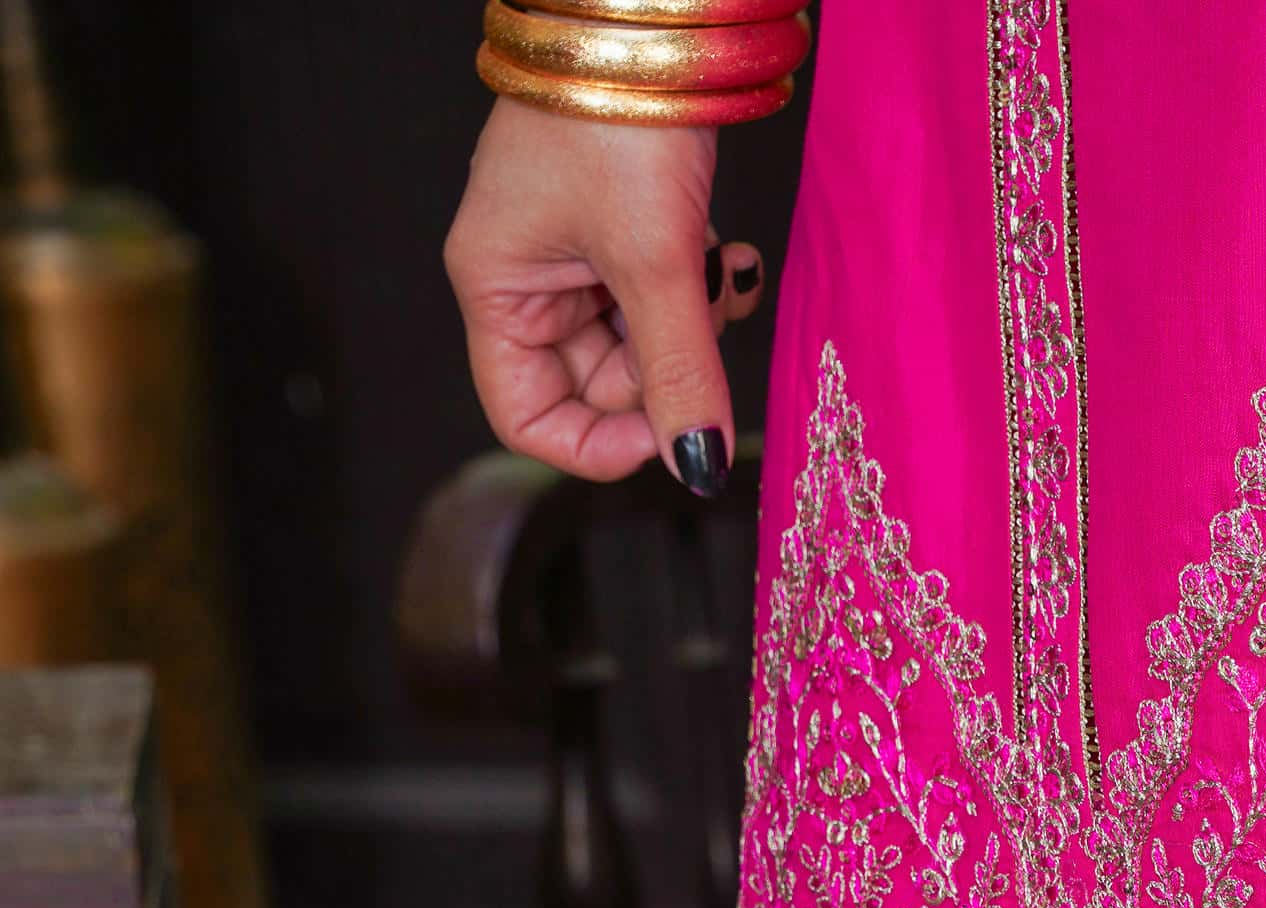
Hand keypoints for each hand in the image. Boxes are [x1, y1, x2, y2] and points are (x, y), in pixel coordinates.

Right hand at [446, 96, 766, 493]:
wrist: (646, 16)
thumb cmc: (615, 113)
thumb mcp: (655, 260)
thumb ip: (678, 372)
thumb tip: (697, 462)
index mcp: (497, 285)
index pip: (529, 416)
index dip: (596, 444)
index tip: (666, 436)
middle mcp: (526, 274)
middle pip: (597, 382)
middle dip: (661, 365)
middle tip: (701, 317)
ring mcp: (573, 249)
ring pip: (639, 340)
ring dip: (691, 321)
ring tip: (716, 264)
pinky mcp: (619, 225)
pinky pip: (661, 293)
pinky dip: (700, 284)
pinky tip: (726, 248)